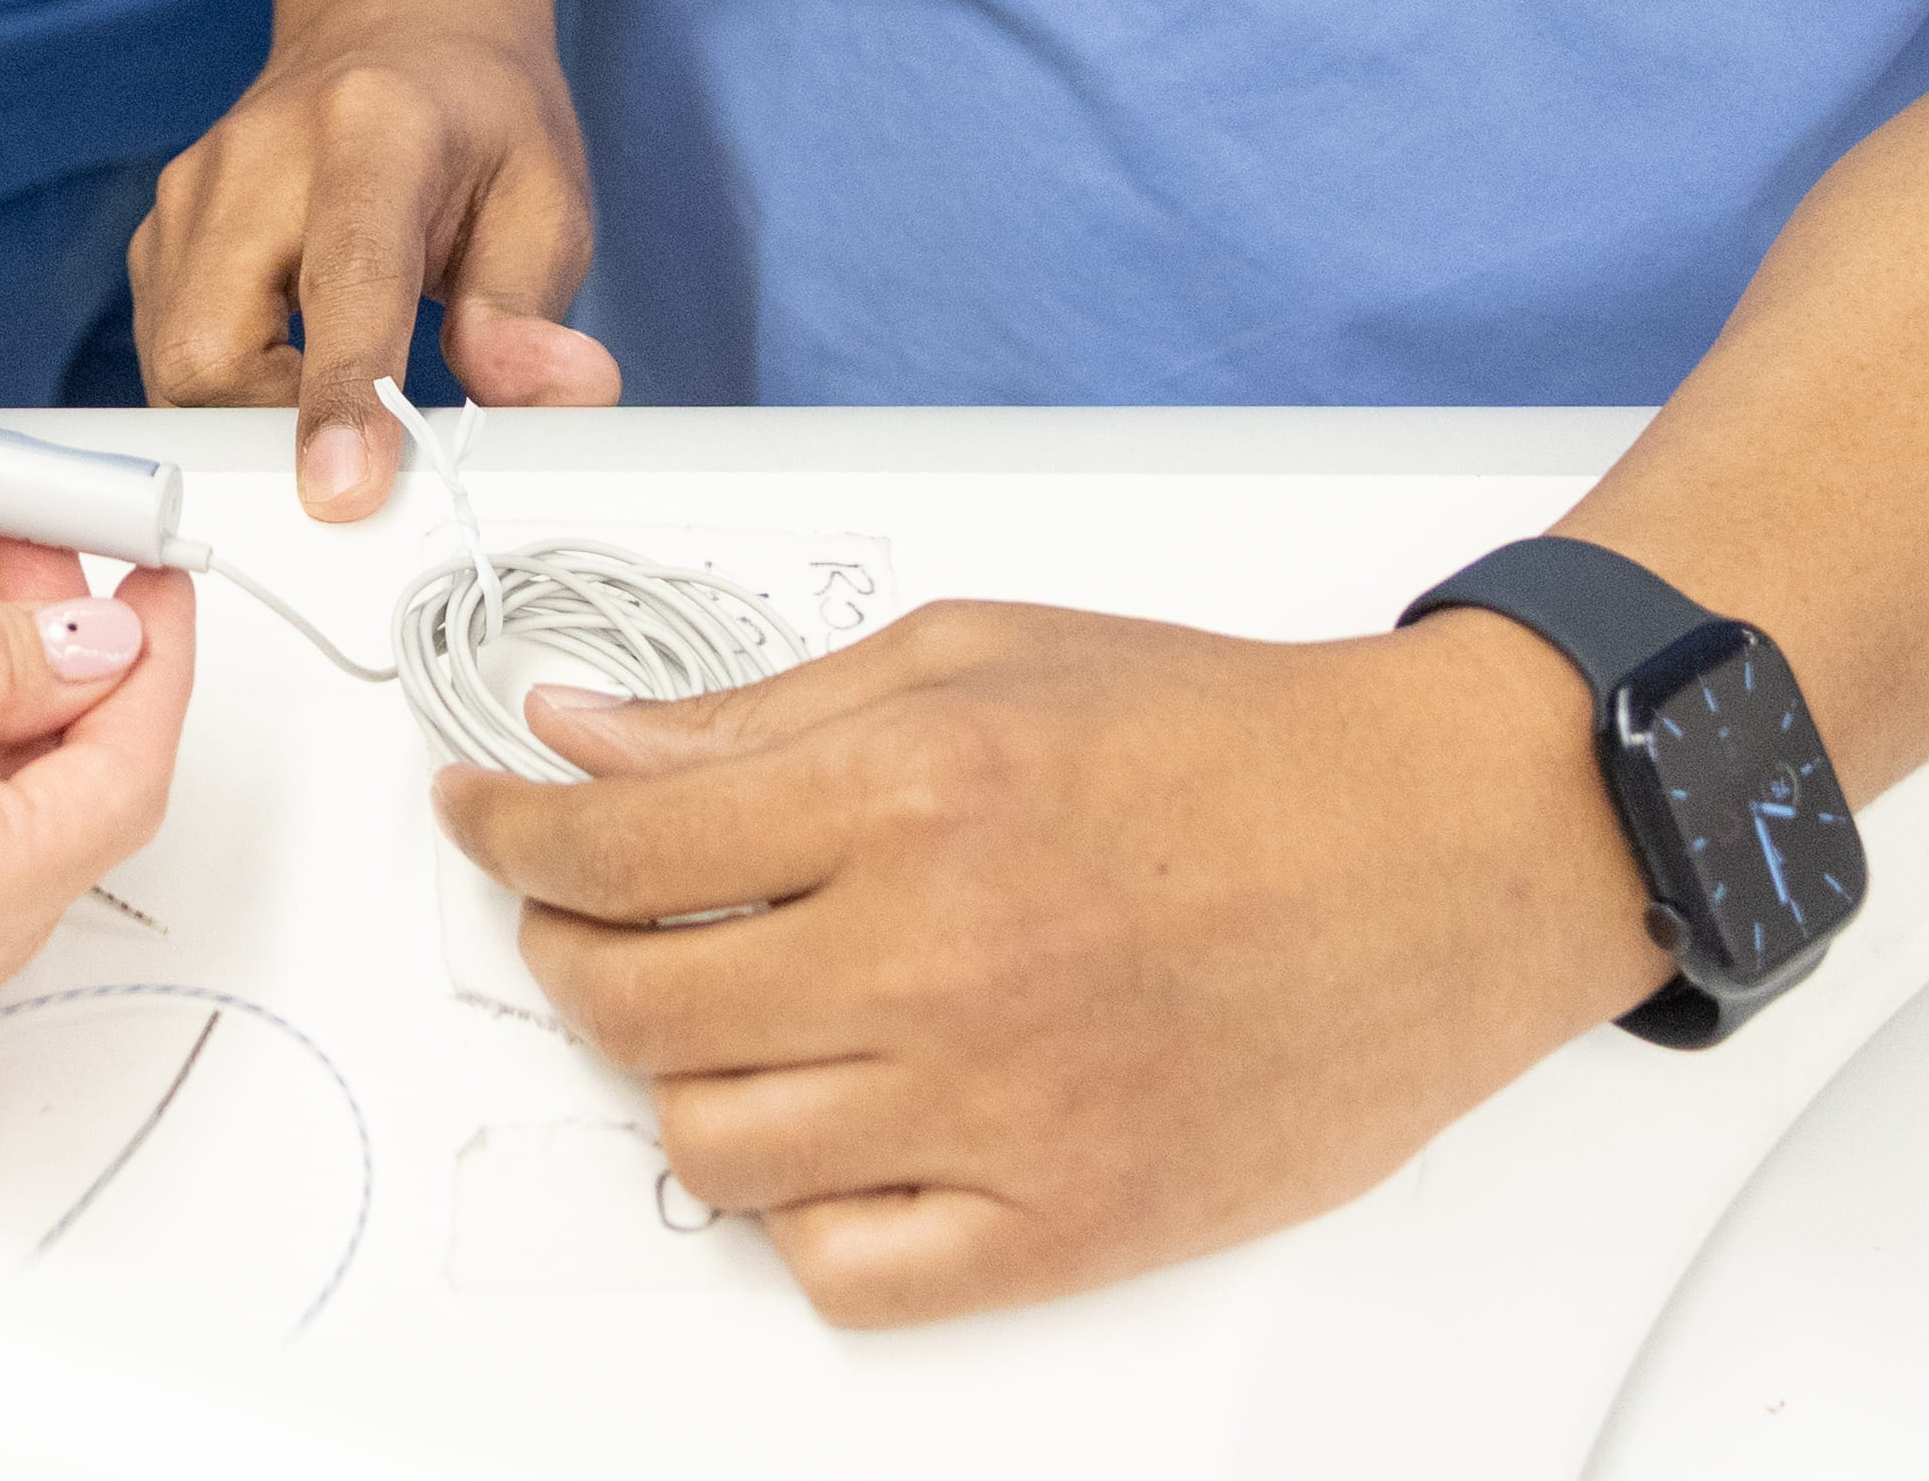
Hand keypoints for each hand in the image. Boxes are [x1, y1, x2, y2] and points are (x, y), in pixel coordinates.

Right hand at [131, 0, 624, 513]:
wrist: (393, 16)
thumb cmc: (479, 117)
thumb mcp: (545, 197)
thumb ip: (533, 307)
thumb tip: (556, 398)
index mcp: (373, 129)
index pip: (346, 278)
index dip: (343, 395)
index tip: (344, 493)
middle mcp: (258, 153)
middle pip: (211, 342)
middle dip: (270, 436)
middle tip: (361, 464)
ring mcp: (192, 188)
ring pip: (172, 360)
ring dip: (246, 423)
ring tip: (337, 418)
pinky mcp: (161, 229)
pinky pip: (164, 350)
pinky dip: (221, 395)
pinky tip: (291, 381)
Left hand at [448, 607, 1667, 1321]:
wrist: (1445, 844)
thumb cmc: (1234, 741)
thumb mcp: (976, 655)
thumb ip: (762, 712)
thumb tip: (589, 741)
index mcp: (908, 789)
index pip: (615, 844)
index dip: (508, 835)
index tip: (484, 822)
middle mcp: (939, 954)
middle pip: (635, 1008)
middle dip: (564, 958)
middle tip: (578, 921)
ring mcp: (1002, 1108)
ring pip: (715, 1150)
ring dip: (679, 1086)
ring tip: (721, 1021)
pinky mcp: (1071, 1224)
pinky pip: (850, 1273)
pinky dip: (805, 1217)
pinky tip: (830, 1135)